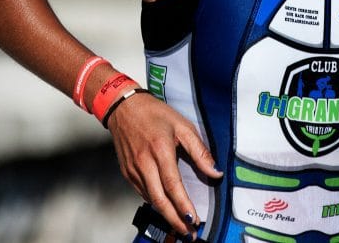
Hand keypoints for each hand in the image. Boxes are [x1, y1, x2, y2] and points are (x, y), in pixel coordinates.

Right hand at [107, 92, 222, 238]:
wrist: (124, 108)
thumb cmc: (155, 114)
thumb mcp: (183, 126)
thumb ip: (200, 151)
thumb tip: (215, 172)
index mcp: (160, 150)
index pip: (173, 185)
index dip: (183, 205)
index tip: (194, 219)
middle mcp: (144, 163)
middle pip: (159, 199)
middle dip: (175, 219)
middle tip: (188, 233)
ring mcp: (133, 169)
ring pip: (150, 199)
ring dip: (165, 215)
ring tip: (180, 226)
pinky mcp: (127, 172)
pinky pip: (142, 193)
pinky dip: (154, 203)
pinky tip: (165, 209)